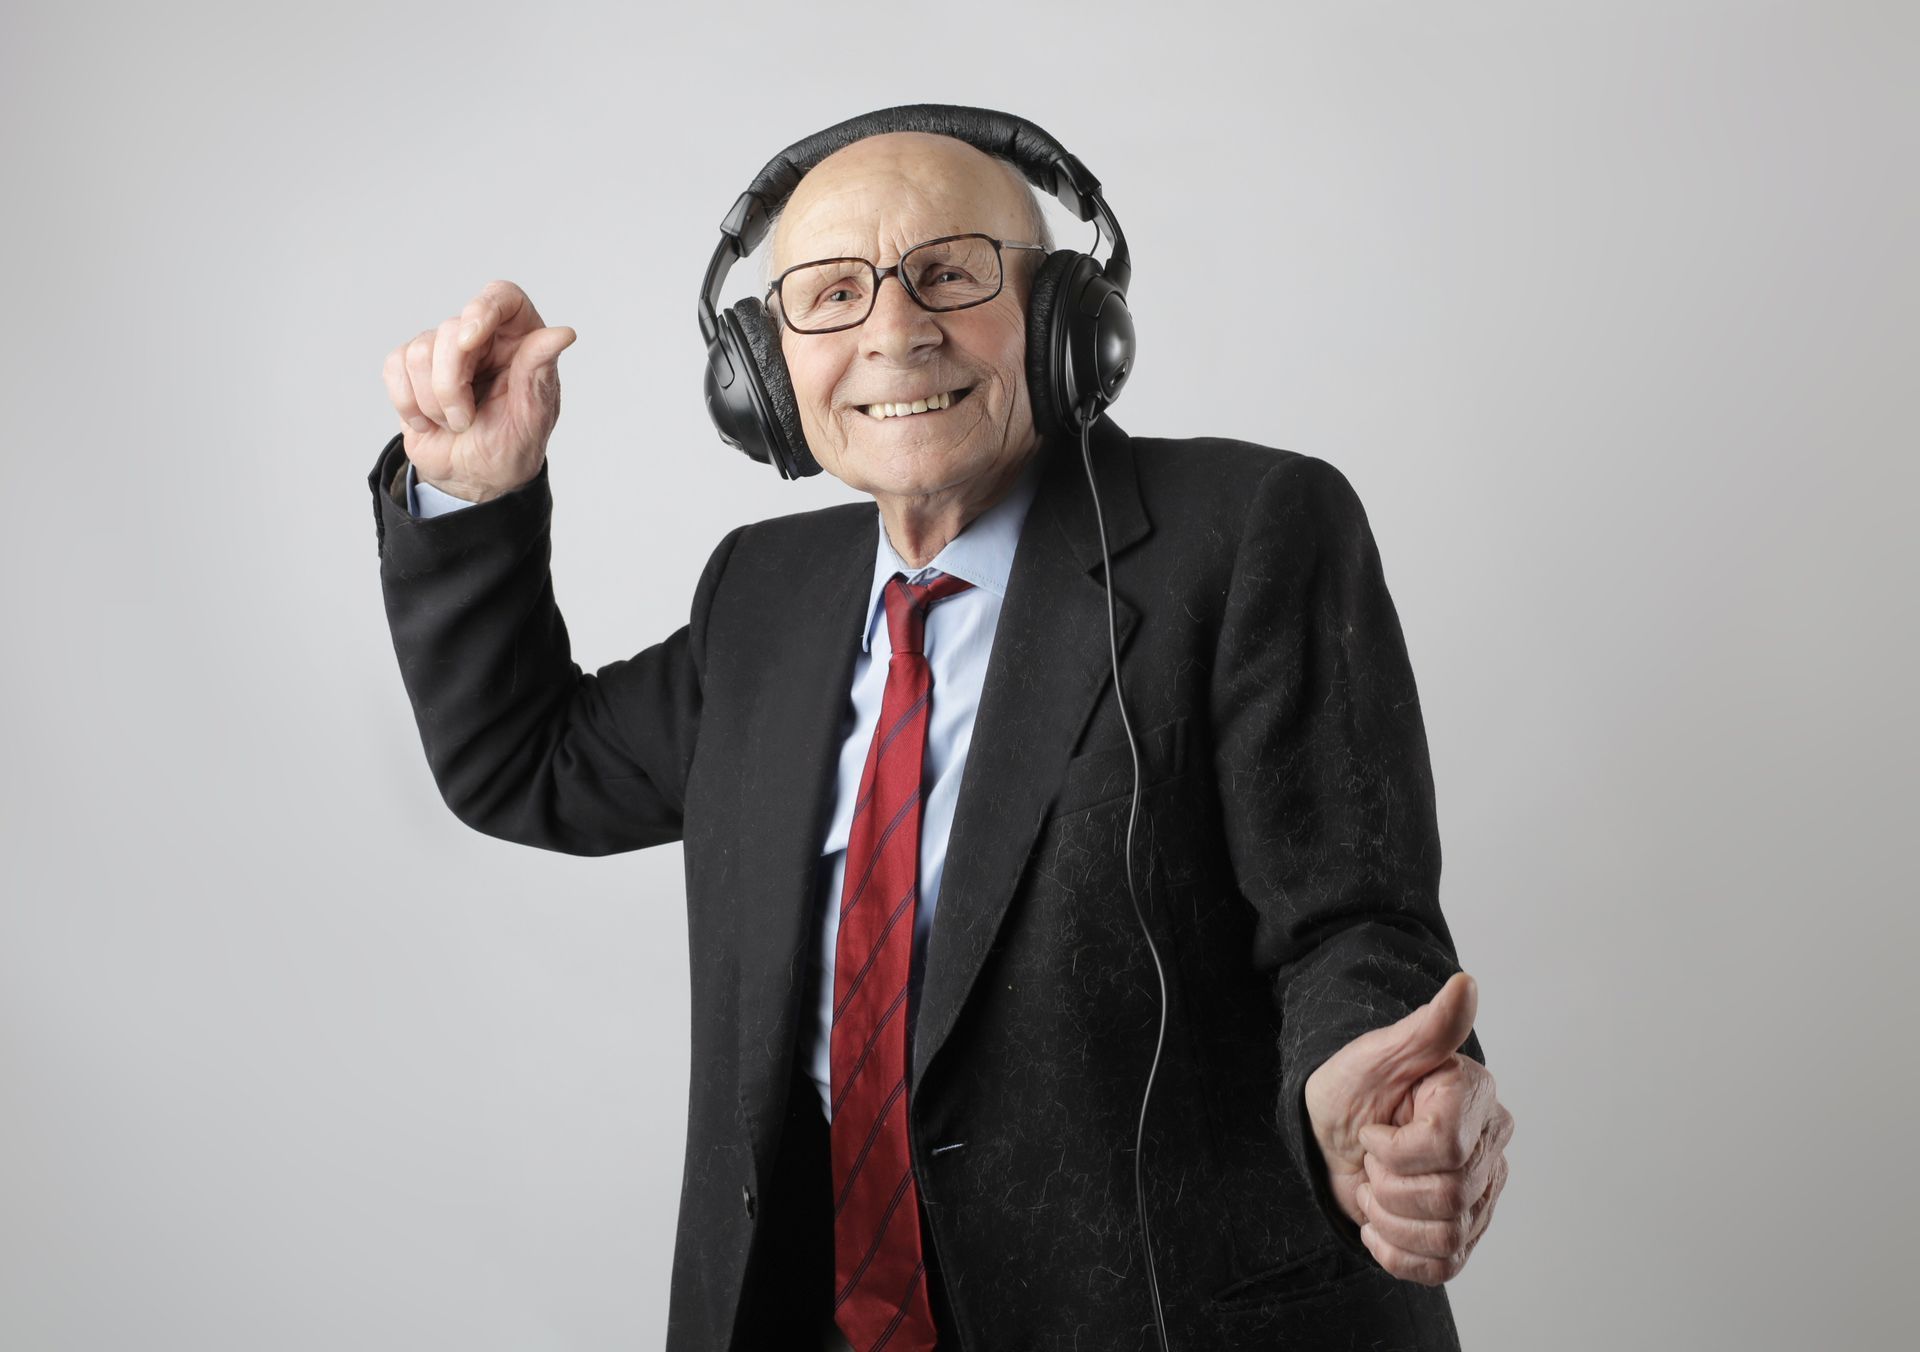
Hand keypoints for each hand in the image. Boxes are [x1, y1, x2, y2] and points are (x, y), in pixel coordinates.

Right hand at [380, 279, 576, 501]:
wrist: (474, 478)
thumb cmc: (510, 447)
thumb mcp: (532, 417)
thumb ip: (539, 372)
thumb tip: (564, 333)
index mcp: (520, 341)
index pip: (503, 296)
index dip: (482, 310)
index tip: (470, 341)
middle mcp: (483, 336)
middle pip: (451, 329)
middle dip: (451, 384)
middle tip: (466, 420)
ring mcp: (444, 349)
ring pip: (419, 350)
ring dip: (433, 401)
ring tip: (454, 424)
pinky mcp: (411, 366)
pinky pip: (395, 366)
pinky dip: (407, 402)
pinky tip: (427, 421)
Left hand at [1302, 972, 1513, 1284]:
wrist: (1333, 1131)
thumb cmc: (1352, 1086)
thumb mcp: (1376, 1054)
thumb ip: (1427, 1027)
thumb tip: (1465, 984)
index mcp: (1474, 1096)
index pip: (1444, 1147)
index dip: (1394, 1149)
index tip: (1373, 1130)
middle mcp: (1490, 1145)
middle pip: (1448, 1195)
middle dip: (1387, 1184)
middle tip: (1370, 1162)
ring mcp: (1483, 1192)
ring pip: (1448, 1236)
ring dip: (1390, 1221)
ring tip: (1374, 1191)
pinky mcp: (1465, 1229)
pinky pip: (1444, 1266)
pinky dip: (1399, 1255)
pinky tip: (1380, 1227)